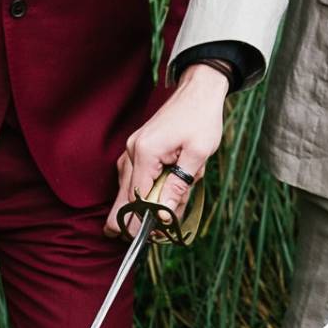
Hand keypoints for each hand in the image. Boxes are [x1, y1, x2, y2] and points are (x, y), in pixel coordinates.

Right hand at [106, 63, 226, 237]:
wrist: (198, 90)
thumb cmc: (201, 119)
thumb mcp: (197, 155)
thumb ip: (179, 186)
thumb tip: (164, 215)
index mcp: (145, 152)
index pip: (136, 197)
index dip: (142, 219)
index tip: (150, 236)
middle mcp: (132, 152)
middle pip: (125, 196)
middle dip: (133, 217)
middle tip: (135, 237)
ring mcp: (132, 150)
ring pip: (129, 188)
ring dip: (145, 202)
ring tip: (162, 208)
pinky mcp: (137, 150)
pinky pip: (136, 177)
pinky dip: (147, 189)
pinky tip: (162, 193)